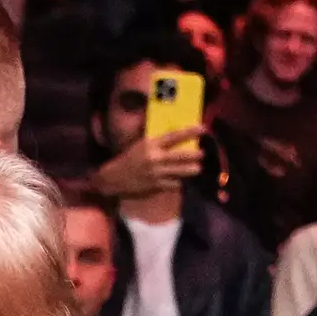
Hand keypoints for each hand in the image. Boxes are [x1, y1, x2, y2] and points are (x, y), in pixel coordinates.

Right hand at [90, 123, 205, 198]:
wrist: (113, 179)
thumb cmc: (128, 159)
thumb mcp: (139, 145)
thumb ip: (155, 140)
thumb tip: (172, 133)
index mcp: (151, 144)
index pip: (174, 136)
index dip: (190, 132)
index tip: (203, 129)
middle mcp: (155, 158)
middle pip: (181, 156)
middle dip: (195, 155)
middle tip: (202, 153)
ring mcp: (156, 173)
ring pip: (181, 172)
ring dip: (192, 170)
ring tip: (197, 169)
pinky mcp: (156, 186)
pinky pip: (174, 184)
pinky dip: (179, 182)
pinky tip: (182, 181)